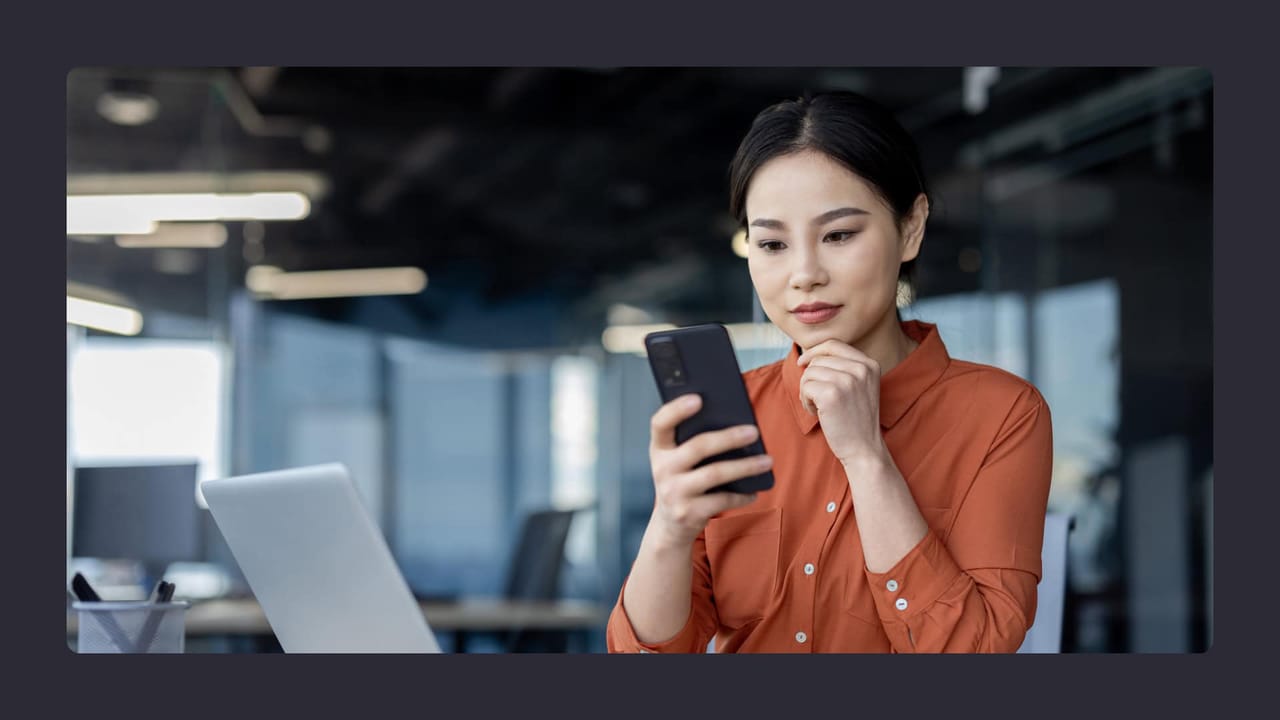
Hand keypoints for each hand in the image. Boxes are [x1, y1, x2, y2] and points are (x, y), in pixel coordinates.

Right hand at [646, 394, 771, 548]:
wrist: (670, 526)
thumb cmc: (683, 481)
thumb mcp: (678, 461)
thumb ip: (694, 442)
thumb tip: (735, 423)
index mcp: (659, 449)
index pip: (660, 424)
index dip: (676, 410)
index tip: (698, 398)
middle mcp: (662, 469)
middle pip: (698, 447)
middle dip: (729, 438)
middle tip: (754, 432)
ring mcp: (674, 492)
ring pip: (715, 473)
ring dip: (745, 466)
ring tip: (767, 461)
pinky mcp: (688, 513)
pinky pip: (722, 499)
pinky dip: (742, 495)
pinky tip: (754, 490)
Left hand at [797, 340, 890, 466]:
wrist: (864, 448)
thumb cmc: (855, 420)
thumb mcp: (859, 387)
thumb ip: (843, 368)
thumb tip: (808, 356)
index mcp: (869, 364)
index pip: (833, 344)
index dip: (814, 351)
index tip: (802, 363)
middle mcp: (861, 369)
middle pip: (818, 360)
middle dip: (811, 379)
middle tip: (818, 399)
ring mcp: (847, 380)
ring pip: (809, 373)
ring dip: (807, 391)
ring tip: (819, 407)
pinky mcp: (832, 394)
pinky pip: (805, 387)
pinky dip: (805, 401)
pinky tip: (817, 413)